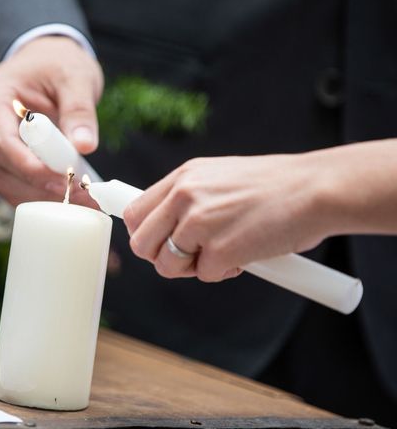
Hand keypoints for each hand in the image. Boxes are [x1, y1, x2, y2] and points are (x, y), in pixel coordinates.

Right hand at [0, 36, 103, 205]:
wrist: (44, 61)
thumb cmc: (56, 64)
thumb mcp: (75, 77)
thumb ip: (79, 109)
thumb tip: (84, 145)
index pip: (2, 143)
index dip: (30, 167)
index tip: (62, 180)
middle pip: (0, 169)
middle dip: (39, 187)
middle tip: (79, 196)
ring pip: (2, 182)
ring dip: (38, 196)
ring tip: (78, 199)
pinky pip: (11, 183)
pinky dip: (36, 194)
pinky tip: (66, 198)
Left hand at [123, 154, 331, 281]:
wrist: (315, 189)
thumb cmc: (274, 187)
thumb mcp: (219, 177)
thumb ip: (189, 198)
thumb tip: (165, 227)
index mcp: (183, 177)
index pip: (135, 212)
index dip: (142, 234)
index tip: (155, 244)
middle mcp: (184, 196)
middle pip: (141, 243)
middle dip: (160, 258)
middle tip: (188, 258)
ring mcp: (200, 223)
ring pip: (167, 265)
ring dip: (193, 269)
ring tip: (222, 254)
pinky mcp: (220, 249)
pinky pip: (205, 275)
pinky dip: (224, 273)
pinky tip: (245, 256)